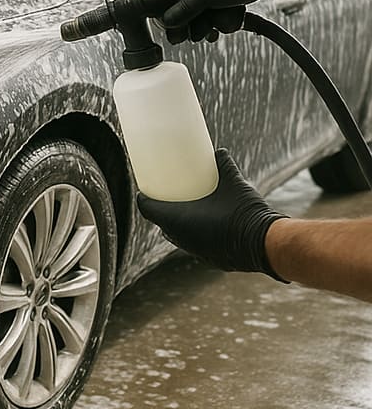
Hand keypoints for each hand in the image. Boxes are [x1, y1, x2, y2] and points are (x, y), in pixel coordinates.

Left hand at [137, 148, 287, 280]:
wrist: (263, 245)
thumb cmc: (244, 213)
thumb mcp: (234, 185)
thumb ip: (225, 167)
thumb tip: (219, 151)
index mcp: (177, 220)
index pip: (148, 209)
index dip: (145, 199)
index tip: (145, 189)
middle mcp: (180, 237)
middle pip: (161, 223)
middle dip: (161, 210)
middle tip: (167, 195)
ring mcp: (192, 249)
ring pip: (176, 236)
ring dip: (175, 224)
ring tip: (183, 209)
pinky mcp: (206, 257)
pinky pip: (191, 244)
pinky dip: (191, 235)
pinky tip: (199, 227)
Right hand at [146, 0, 284, 43]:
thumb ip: (183, 9)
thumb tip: (166, 22)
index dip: (154, 9)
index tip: (161, 22)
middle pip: (176, 13)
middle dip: (187, 25)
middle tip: (192, 30)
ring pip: (196, 19)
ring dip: (206, 26)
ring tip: (217, 22)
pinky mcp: (220, 2)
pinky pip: (212, 19)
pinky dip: (220, 23)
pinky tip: (226, 21)